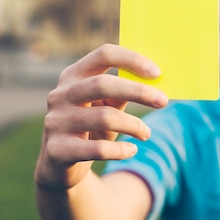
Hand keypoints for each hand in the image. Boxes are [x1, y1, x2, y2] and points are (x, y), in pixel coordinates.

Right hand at [35, 44, 168, 188]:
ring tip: (146, 133)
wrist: (60, 164)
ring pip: (104, 117)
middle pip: (103, 84)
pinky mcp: (58, 150)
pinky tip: (132, 150)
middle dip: (138, 92)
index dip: (132, 60)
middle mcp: (60, 95)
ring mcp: (56, 122)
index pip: (103, 55)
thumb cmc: (91, 127)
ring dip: (134, 125)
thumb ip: (123, 93)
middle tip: (163, 101)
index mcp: (73, 75)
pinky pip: (98, 149)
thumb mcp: (106, 107)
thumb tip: (156, 83)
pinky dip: (121, 150)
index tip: (157, 73)